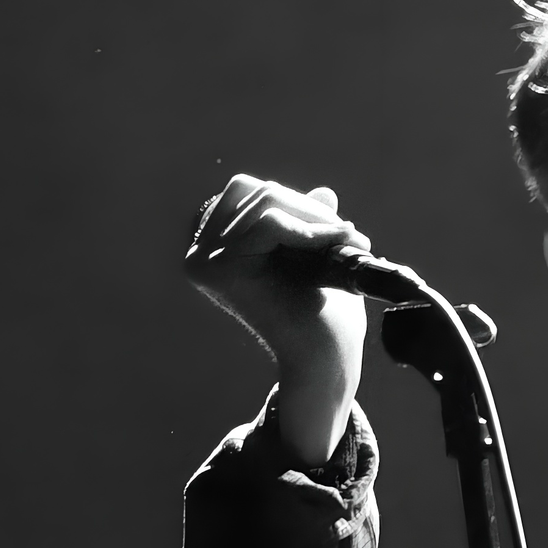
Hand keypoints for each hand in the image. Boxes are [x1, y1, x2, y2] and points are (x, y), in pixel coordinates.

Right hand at [185, 173, 373, 464]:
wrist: (325, 357)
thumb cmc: (322, 310)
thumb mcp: (316, 253)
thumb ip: (310, 221)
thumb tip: (324, 192)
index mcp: (212, 250)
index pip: (246, 192)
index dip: (296, 201)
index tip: (338, 228)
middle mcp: (198, 255)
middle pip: (254, 190)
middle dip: (308, 208)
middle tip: (349, 234)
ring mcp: (204, 261)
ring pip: (265, 201)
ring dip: (314, 217)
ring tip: (346, 240)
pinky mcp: (222, 270)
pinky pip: (269, 223)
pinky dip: (309, 229)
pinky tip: (335, 244)